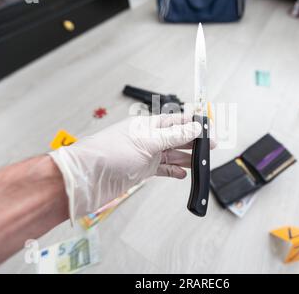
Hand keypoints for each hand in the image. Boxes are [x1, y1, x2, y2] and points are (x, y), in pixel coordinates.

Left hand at [50, 114, 212, 222]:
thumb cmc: (109, 152)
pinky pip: (163, 169)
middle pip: (177, 138)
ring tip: (201, 162)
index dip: (193, 123)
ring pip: (172, 154)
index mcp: (149, 125)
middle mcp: (148, 138)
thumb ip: (173, 136)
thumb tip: (195, 127)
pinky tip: (184, 174)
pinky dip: (174, 171)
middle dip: (194, 142)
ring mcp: (145, 155)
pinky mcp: (142, 171)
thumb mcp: (147, 141)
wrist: (87, 177)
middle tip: (211, 147)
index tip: (209, 127)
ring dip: (187, 158)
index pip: (177, 120)